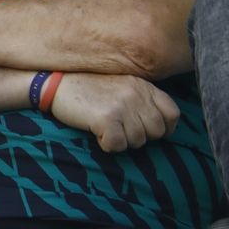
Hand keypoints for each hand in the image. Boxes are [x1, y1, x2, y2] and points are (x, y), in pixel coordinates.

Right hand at [48, 72, 180, 153]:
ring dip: (121, 141)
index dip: (165, 128)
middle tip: (120, 131)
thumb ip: (141, 98)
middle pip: (156, 132)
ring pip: (138, 141)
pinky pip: (118, 146)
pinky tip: (97, 134)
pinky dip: (107, 145)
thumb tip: (158, 125)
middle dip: (140, 137)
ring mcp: (122, 106)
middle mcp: (136, 94)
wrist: (55, 82)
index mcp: (143, 86)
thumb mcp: (121, 84)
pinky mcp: (106, 118)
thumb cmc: (87, 86)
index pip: (172, 113)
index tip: (148, 131)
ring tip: (105, 129)